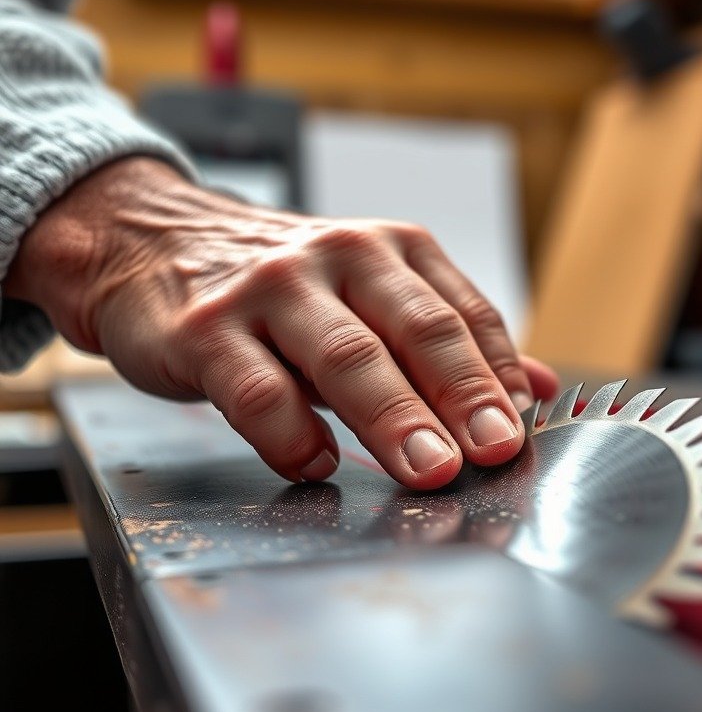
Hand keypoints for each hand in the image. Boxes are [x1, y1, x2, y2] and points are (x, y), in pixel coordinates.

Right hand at [6, 157, 558, 487]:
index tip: (521, 429)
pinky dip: (290, 433)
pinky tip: (315, 464)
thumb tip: (540, 388)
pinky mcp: (205, 330)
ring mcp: (270, 291)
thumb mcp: (372, 297)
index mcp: (391, 252)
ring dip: (394, 418)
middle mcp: (338, 258)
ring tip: (430, 470)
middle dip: (460, 396)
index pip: (463, 316)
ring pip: (345, 356)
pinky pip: (256, 389)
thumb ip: (453, 343)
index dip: (498, 376)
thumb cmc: (281, 286)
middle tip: (492, 452)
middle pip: (415, 331)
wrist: (151, 242)